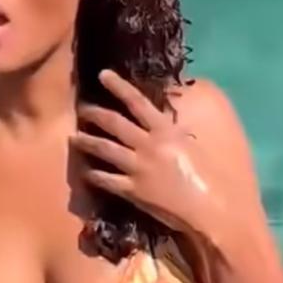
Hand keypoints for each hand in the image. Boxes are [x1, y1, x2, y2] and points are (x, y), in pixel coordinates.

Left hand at [73, 70, 228, 237]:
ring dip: (86, 141)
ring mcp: (138, 168)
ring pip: (104, 149)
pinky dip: (93, 175)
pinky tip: (85, 172)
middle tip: (82, 107)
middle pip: (114, 123)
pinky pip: (106, 180)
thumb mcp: (193, 146)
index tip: (103, 74)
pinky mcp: (132, 191)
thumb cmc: (208, 176)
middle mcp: (148, 145)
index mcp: (166, 131)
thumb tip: (166, 119)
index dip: (119, 86)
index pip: (138, 102)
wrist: (209, 208)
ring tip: (73, 137)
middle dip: (95, 113)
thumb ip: (175, 132)